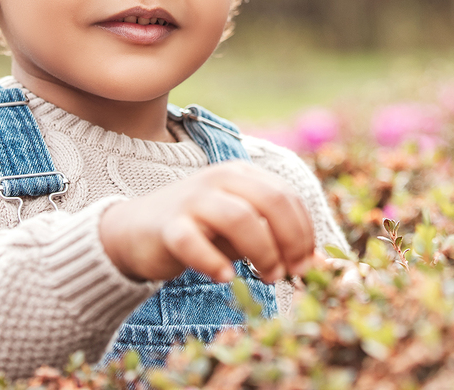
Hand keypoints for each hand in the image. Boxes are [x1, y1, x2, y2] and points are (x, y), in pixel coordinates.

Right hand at [98, 161, 314, 283]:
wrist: (135, 230)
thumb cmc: (199, 229)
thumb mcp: (241, 227)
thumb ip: (274, 236)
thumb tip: (319, 262)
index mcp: (241, 175)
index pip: (287, 196)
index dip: (305, 232)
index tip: (308, 264)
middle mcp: (218, 179)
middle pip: (270, 202)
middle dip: (291, 241)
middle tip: (292, 272)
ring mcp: (192, 200)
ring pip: (239, 219)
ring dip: (263, 253)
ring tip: (267, 277)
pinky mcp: (168, 226)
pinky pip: (193, 241)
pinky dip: (214, 262)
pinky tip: (225, 278)